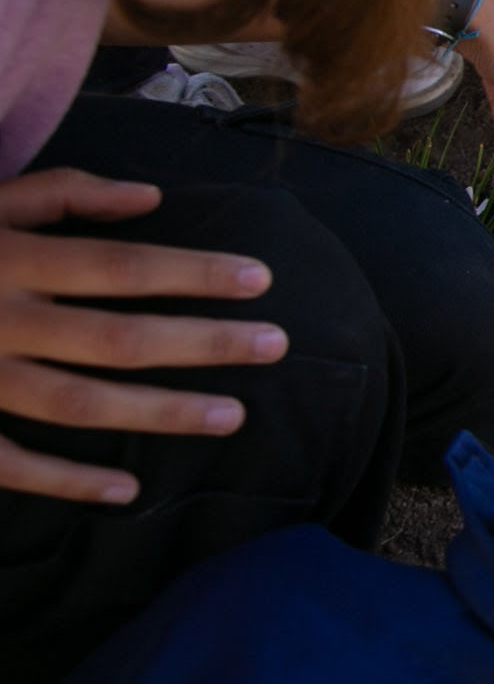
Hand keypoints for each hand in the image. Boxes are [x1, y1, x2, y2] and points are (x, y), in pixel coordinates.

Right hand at [0, 170, 287, 503]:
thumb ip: (62, 193)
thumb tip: (149, 199)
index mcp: (7, 257)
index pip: (120, 266)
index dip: (193, 274)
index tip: (260, 281)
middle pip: (116, 338)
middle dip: (202, 344)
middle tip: (276, 345)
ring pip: (77, 405)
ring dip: (158, 414)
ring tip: (231, 415)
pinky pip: (9, 462)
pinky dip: (66, 481)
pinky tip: (127, 490)